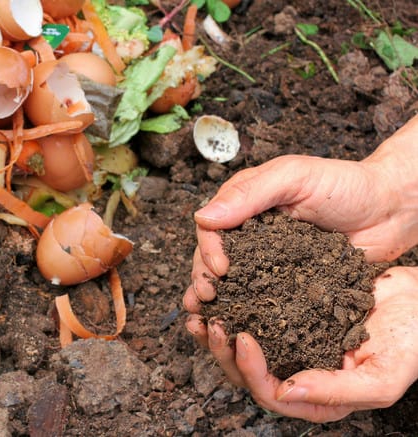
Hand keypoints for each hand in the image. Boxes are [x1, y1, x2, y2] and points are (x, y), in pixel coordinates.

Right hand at [184, 144, 417, 310]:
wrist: (391, 210)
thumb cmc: (345, 184)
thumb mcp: (294, 177)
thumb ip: (250, 194)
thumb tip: (203, 217)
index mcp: (245, 204)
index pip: (211, 227)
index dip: (208, 249)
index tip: (220, 268)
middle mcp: (250, 233)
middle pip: (214, 257)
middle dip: (204, 278)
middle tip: (207, 298)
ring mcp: (268, 260)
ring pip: (233, 281)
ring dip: (218, 300)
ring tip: (208, 318)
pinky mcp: (287, 283)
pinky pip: (262, 298)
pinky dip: (247, 312)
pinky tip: (237, 327)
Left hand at [185, 266, 417, 421]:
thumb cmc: (411, 342)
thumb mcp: (382, 376)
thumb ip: (337, 391)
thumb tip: (285, 391)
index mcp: (317, 396)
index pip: (271, 394)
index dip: (250, 370)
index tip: (242, 338)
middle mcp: (298, 372)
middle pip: (247, 373)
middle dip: (223, 351)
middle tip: (210, 322)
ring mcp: (291, 343)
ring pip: (242, 346)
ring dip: (218, 331)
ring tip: (200, 310)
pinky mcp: (287, 315)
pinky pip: (252, 314)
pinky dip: (233, 305)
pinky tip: (220, 291)